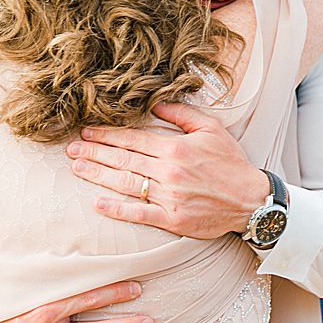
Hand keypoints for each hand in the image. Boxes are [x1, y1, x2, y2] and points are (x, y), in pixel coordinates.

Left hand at [67, 102, 268, 238]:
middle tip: (71, 148)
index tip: (87, 131)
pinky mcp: (171, 219)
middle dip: (94, 151)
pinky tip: (98, 202)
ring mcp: (168, 196)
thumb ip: (181, 114)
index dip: (107, 134)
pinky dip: (116, 208)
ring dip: (98, 174)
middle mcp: (168, 171)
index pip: (133, 139)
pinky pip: (138, 213)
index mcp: (175, 147)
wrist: (251, 201)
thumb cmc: (231, 164)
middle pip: (123, 159)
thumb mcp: (211, 129)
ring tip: (77, 166)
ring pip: (125, 183)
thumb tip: (155, 103)